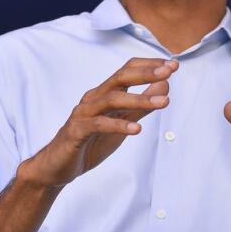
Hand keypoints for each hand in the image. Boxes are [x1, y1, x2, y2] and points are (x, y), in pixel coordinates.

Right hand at [18, 57, 176, 189]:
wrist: (57, 166)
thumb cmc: (90, 141)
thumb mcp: (121, 122)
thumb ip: (141, 106)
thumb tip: (164, 85)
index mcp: (104, 94)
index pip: (126, 70)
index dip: (149, 66)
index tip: (172, 65)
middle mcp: (93, 98)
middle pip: (119, 78)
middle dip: (145, 73)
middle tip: (169, 71)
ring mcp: (83, 114)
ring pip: (111, 99)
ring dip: (138, 99)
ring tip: (163, 102)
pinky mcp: (76, 132)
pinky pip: (98, 124)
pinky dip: (118, 125)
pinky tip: (136, 130)